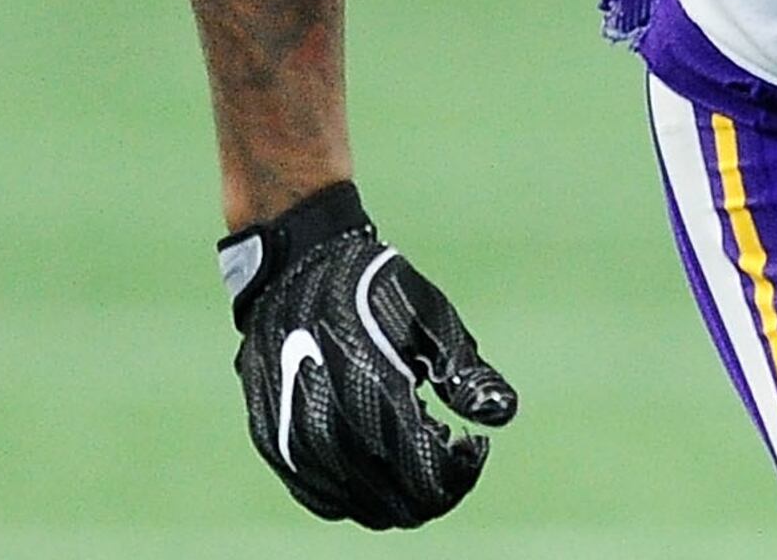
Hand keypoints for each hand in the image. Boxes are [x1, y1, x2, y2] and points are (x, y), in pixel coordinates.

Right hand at [219, 183, 517, 526]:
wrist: (294, 268)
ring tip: (413, 453)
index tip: (471, 445)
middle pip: (398, 504)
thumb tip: (503, 413)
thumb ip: (466, 371)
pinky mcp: (274, 445)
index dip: (461, 473)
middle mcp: (328, 426)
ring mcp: (294, 440)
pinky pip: (324, 498)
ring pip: (362, 507)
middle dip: (436, 489)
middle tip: (449, 455)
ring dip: (398, 495)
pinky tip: (377, 464)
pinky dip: (358, 495)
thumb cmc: (370, 287)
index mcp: (372, 392)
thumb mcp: (429, 316)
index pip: (428, 478)